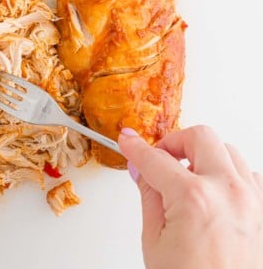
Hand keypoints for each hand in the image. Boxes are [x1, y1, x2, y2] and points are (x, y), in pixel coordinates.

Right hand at [119, 125, 262, 268]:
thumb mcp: (155, 241)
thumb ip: (150, 196)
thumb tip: (143, 171)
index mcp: (194, 198)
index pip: (155, 159)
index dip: (135, 148)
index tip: (128, 142)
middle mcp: (229, 192)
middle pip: (200, 137)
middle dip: (175, 143)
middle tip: (160, 158)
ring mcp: (254, 201)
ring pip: (229, 152)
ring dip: (205, 158)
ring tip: (188, 179)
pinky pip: (251, 176)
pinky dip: (230, 177)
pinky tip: (215, 193)